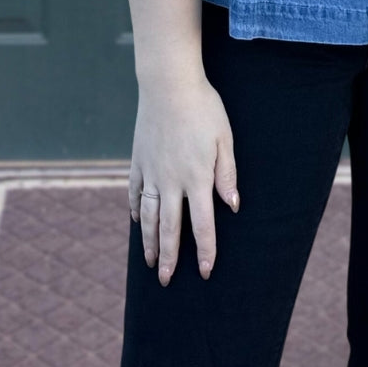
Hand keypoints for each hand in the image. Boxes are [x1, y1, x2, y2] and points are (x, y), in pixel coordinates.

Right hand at [128, 71, 239, 286]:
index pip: (202, 225)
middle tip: (167, 281)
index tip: (206, 272)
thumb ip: (226, 173)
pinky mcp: (138, 160)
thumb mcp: (224, 139)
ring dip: (150, 242)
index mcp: (196, 178)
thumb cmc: (203, 108)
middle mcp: (171, 181)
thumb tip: (232, 205)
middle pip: (170, 228)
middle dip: (170, 258)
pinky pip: (135, 192)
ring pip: (148, 216)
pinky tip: (137, 222)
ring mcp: (151, 172)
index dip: (205, 251)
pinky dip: (136, 210)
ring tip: (150, 262)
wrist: (168, 85)